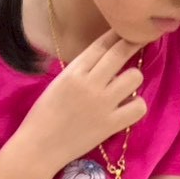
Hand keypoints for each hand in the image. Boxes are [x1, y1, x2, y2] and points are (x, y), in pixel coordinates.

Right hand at [17, 31, 144, 172]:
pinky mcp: (110, 124)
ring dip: (133, 78)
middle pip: (120, 53)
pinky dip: (136, 106)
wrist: (38, 148)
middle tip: (141, 41)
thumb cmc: (43, 116)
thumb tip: (104, 62)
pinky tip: (128, 107)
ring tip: (126, 86)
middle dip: (133, 43)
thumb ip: (80, 71)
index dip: (116, 34)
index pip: (101, 45)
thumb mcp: (58, 84)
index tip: (127, 29)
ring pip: (134, 77)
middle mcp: (90, 83)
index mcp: (73, 72)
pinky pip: (138, 107)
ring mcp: (102, 104)